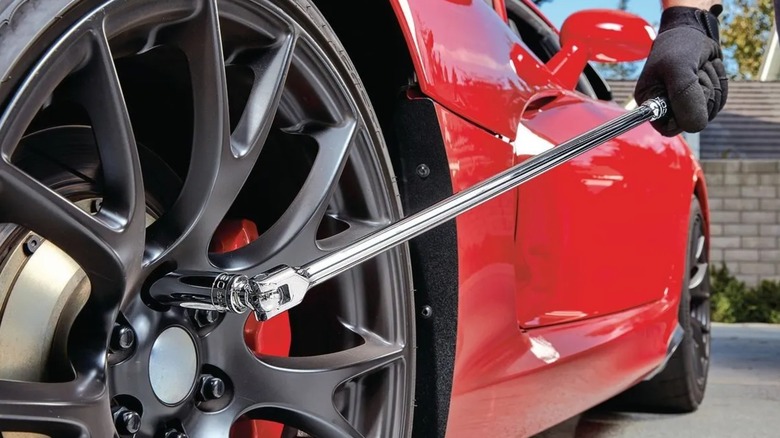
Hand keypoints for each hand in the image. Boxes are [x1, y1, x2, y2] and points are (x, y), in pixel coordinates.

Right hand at [635, 6, 727, 136]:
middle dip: (703, 93)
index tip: (690, 93)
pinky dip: (720, 83)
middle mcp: (666, 106)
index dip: (684, 116)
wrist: (693, 31)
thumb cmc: (679, 46)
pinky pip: (718, 101)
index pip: (668, 128)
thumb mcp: (679, 69)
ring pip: (709, 111)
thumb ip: (685, 98)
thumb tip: (697, 126)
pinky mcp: (700, 97)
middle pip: (694, 120)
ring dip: (713, 85)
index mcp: (650, 102)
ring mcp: (685, 103)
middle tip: (697, 72)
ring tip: (702, 67)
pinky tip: (709, 68)